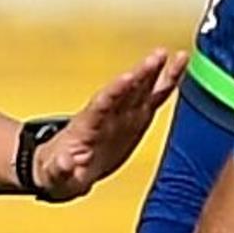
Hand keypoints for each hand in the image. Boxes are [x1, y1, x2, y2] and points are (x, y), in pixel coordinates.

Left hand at [28, 52, 185, 201]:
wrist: (65, 171)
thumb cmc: (58, 172)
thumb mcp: (55, 176)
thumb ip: (60, 169)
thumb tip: (65, 164)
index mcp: (87, 127)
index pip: (102, 105)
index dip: (115, 91)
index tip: (128, 77)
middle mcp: (106, 117)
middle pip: (126, 91)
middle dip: (141, 74)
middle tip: (158, 57)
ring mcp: (121, 117)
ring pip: (141, 91)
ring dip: (157, 74)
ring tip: (178, 57)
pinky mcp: (134, 122)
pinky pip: (152, 102)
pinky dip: (165, 87)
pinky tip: (178, 72)